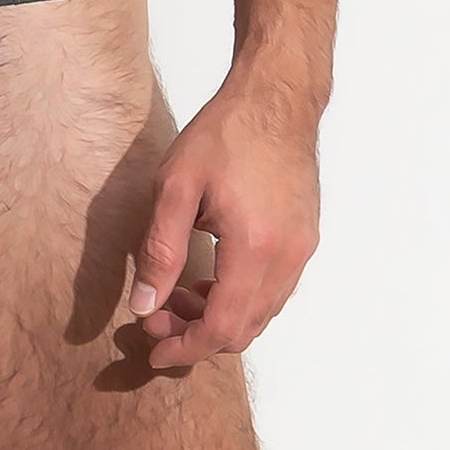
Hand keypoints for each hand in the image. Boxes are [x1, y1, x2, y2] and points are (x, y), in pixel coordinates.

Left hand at [129, 79, 320, 368]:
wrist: (275, 99)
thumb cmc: (225, 133)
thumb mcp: (176, 185)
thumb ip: (160, 249)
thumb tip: (144, 304)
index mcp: (255, 249)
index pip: (223, 327)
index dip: (187, 347)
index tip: (155, 350)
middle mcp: (287, 259)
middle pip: (245, 328)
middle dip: (198, 334)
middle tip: (158, 317)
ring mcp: (302, 251)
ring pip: (261, 313)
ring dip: (220, 316)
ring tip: (178, 294)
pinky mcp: (305, 239)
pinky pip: (273, 291)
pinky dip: (241, 298)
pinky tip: (210, 276)